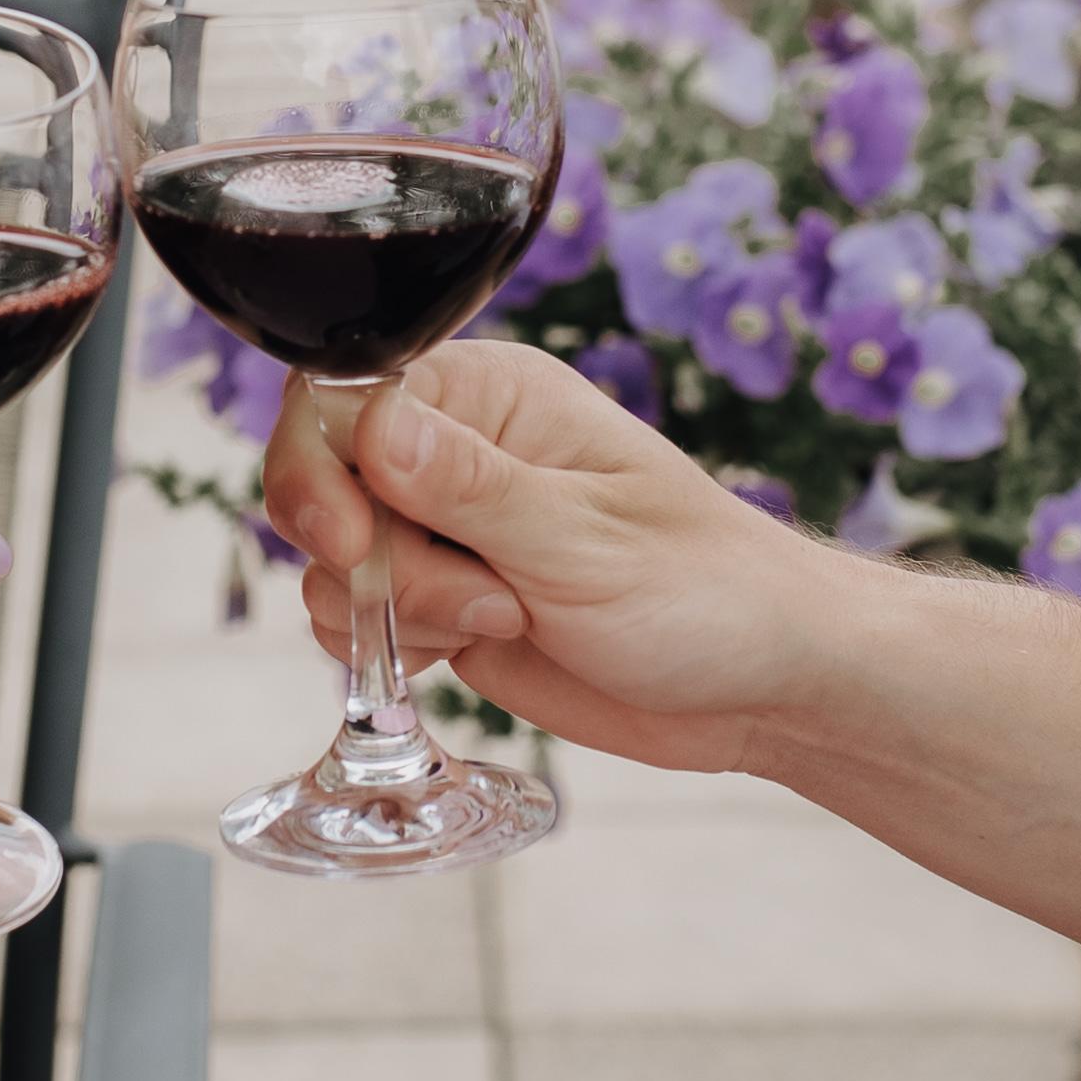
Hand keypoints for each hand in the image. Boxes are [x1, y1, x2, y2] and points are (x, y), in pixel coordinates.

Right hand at [263, 341, 847, 776]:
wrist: (758, 686)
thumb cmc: (704, 590)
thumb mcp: (586, 540)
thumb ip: (470, 488)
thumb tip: (371, 421)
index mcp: (491, 396)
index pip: (343, 395)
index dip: (321, 469)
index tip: (354, 543)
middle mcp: (453, 452)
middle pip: (321, 482)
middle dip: (371, 558)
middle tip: (472, 602)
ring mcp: (442, 531)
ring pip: (332, 560)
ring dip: (398, 610)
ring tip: (508, 619)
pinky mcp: (440, 602)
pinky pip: (355, 617)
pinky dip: (390, 647)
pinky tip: (474, 651)